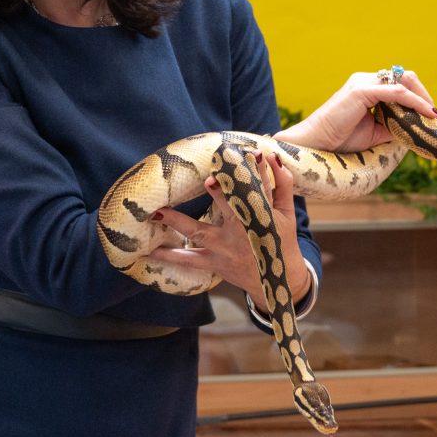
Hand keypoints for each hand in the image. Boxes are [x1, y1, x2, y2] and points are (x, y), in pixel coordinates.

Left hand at [146, 152, 309, 310]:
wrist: (276, 281)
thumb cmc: (281, 242)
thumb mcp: (287, 215)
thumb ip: (282, 186)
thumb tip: (275, 158)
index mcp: (261, 218)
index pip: (260, 191)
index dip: (259, 174)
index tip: (254, 155)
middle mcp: (241, 233)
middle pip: (228, 209)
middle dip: (219, 195)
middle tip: (209, 180)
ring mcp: (224, 249)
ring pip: (199, 233)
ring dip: (178, 221)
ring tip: (158, 213)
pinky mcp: (214, 263)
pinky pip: (188, 260)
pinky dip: (168, 256)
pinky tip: (148, 251)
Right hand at [277, 69, 436, 152]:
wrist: (317, 145)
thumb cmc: (341, 140)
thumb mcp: (376, 133)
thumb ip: (395, 125)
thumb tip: (417, 128)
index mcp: (367, 88)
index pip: (400, 83)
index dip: (419, 98)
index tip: (431, 116)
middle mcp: (365, 80)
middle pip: (405, 77)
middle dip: (423, 95)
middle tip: (435, 116)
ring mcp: (363, 82)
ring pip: (404, 81)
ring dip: (422, 99)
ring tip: (433, 116)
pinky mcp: (361, 90)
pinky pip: (397, 92)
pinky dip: (415, 102)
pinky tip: (426, 114)